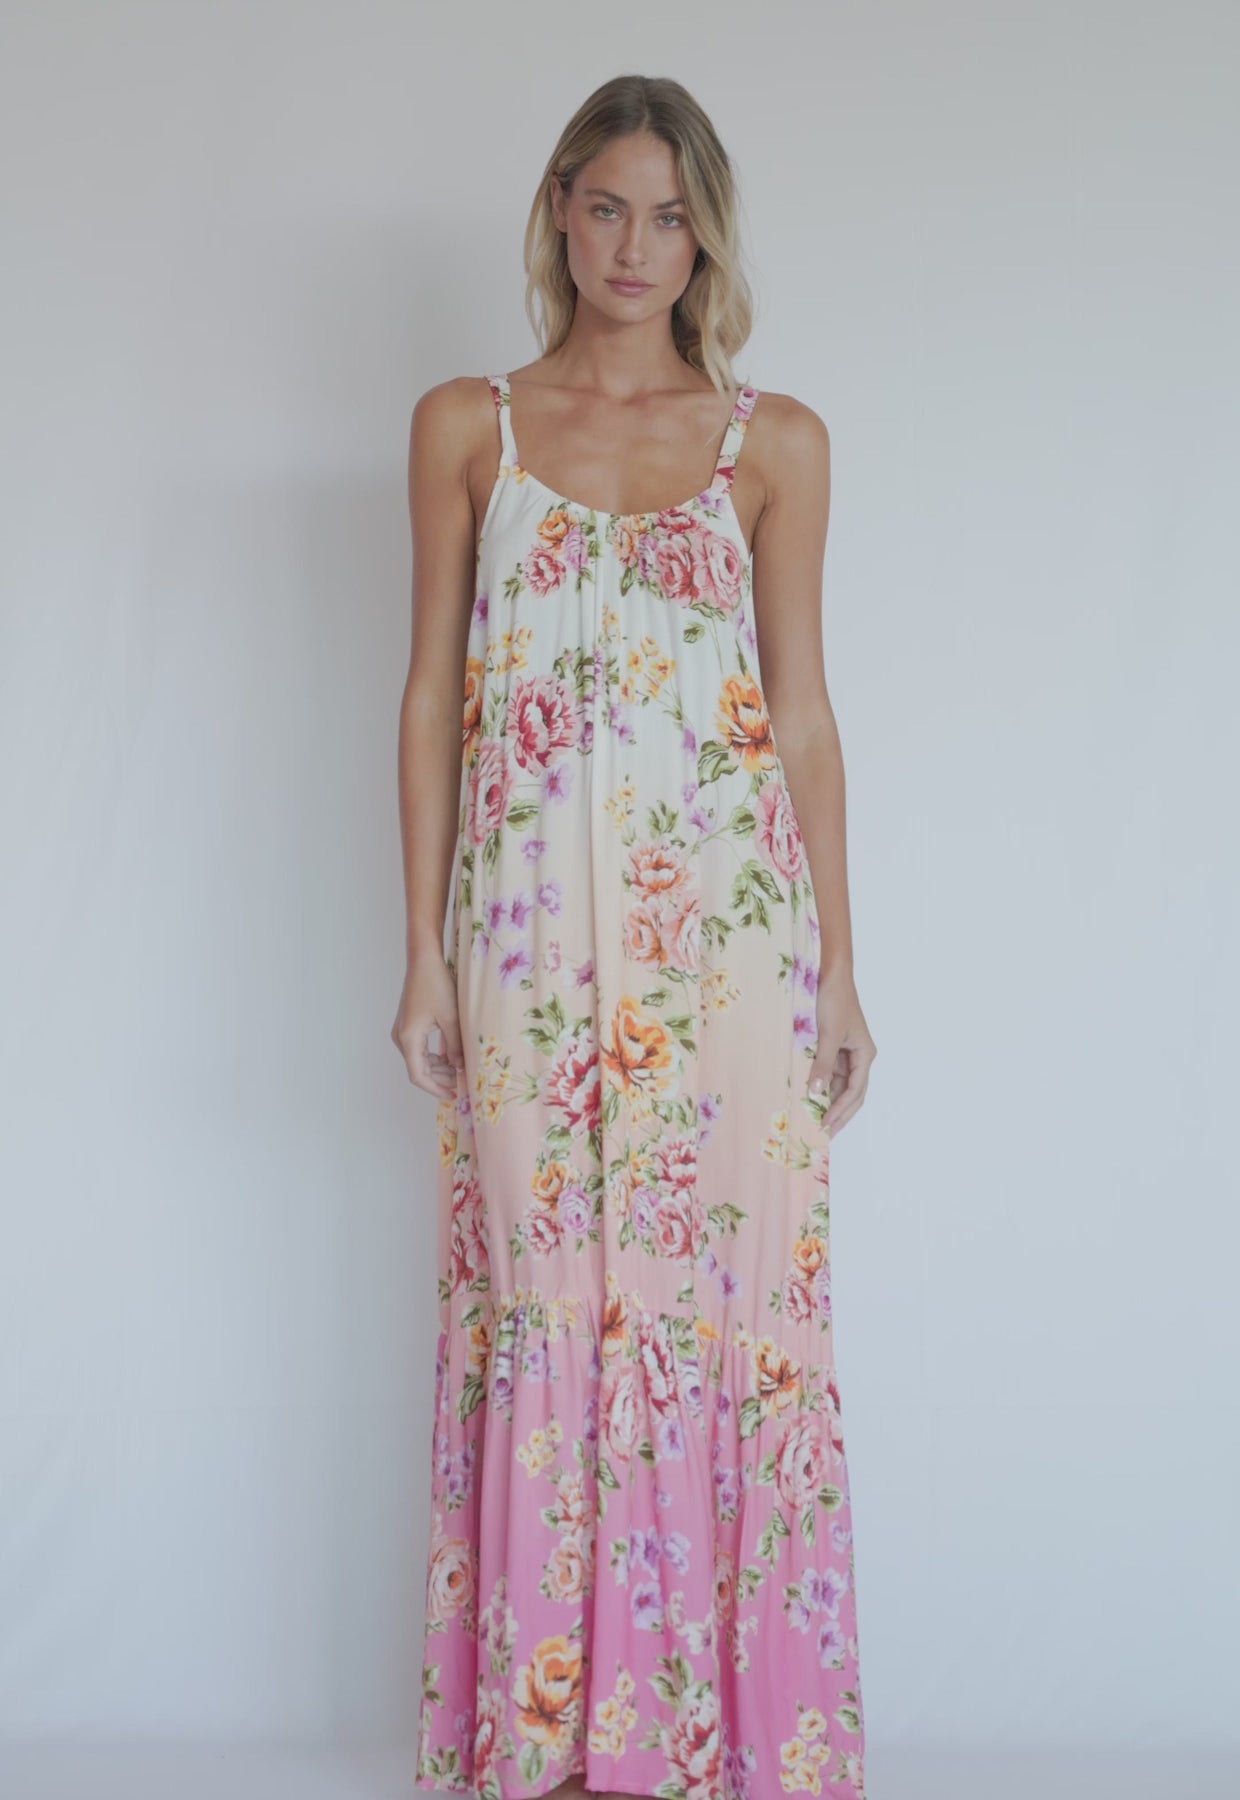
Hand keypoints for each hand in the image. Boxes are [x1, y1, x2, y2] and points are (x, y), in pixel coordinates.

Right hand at [391, 952, 464, 1100]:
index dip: (435, 1089)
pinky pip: (419, 1049)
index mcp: (409, 1039)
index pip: (418, 1076)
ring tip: (459, 1071)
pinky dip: (433, 1057)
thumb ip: (455, 1047)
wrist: (423, 962)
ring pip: (419, 1060)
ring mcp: (402, 1031)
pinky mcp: (408, 1025)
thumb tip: (460, 1068)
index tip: (453, 1095)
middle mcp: (401, 1038)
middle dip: (439, 1079)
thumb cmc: (437, 986)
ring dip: (437, 1068)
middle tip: (462, 1083)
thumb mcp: (451, 1019)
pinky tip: (450, 1058)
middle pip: (418, 1069)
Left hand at [804, 965, 876, 1133]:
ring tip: (814, 1122)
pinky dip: (820, 1086)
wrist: (830, 975)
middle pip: (850, 1093)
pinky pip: (828, 1073)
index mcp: (865, 1054)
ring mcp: (845, 1053)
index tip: (826, 1126)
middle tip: (823, 1135)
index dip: (841, 1111)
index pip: (855, 1092)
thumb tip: (815, 1093)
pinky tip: (809, 1099)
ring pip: (838, 1085)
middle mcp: (858, 1057)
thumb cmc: (834, 1001)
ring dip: (828, 1102)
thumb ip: (822, 1064)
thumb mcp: (828, 1035)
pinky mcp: (832, 1047)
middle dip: (838, 1114)